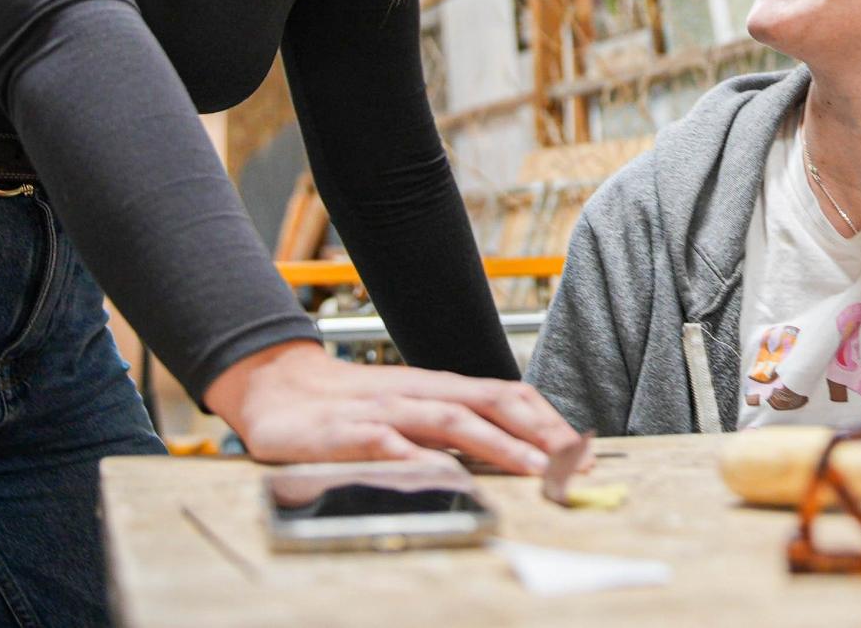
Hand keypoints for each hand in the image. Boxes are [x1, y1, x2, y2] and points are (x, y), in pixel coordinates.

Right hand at [204, 340, 586, 471]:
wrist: (279, 387)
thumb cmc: (351, 404)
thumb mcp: (411, 408)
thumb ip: (454, 426)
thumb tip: (513, 449)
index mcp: (440, 388)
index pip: (506, 396)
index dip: (547, 420)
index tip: (580, 447)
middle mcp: (420, 393)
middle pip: (491, 404)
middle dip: (538, 433)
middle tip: (572, 461)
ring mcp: (387, 412)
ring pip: (451, 420)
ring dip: (497, 444)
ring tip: (532, 468)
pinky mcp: (350, 433)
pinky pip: (389, 444)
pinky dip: (419, 457)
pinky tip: (445, 473)